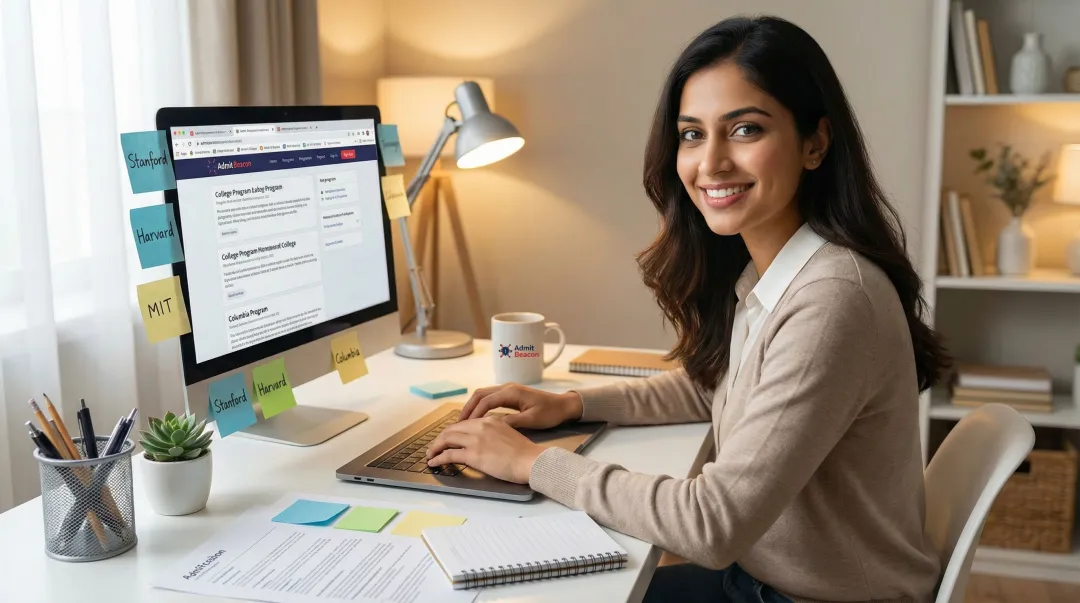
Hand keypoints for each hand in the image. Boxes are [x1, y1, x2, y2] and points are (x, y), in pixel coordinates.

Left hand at [426, 417, 544, 483]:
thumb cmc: (525, 453)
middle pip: (452, 429)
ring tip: (430, 455)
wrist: (530, 460)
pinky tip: (434, 462)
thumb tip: (487, 442)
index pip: (465, 423)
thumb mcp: (509, 434)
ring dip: (435, 447)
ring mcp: (475, 440)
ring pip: (446, 439)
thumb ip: (495, 433)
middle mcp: (480, 426)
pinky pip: (448, 454)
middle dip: (440, 438)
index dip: (453, 431)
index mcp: (490, 420)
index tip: (447, 438)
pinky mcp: (472, 454)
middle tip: (435, 447)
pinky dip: (438, 458)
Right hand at [459, 384, 583, 428]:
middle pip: (480, 394)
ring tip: (463, 421)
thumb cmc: (550, 413)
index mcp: (511, 392)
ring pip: (483, 395)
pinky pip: (490, 398)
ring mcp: (508, 390)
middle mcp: (507, 388)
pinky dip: (480, 406)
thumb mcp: (531, 420)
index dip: (474, 414)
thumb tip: (492, 426)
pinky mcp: (510, 394)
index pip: (486, 401)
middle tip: (457, 424)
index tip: (464, 427)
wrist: (563, 406)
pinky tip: (477, 418)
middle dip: (467, 408)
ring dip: (472, 406)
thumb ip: (512, 422)